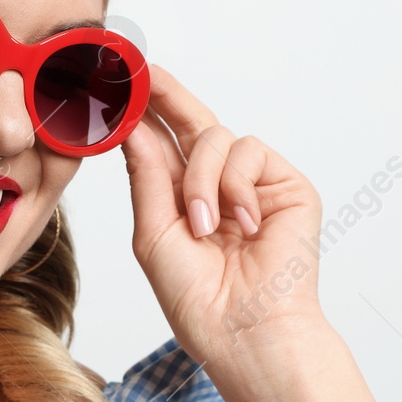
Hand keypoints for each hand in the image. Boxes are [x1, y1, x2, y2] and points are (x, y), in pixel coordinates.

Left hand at [119, 63, 328, 369]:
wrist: (245, 330)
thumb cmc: (197, 298)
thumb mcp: (154, 233)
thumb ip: (146, 177)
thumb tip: (133, 125)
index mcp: (181, 197)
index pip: (160, 142)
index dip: (141, 112)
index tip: (116, 81)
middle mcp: (216, 185)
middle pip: (191, 122)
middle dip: (166, 95)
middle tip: (144, 71)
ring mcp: (252, 183)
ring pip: (216, 138)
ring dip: (202, 180)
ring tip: (205, 227)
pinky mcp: (285, 185)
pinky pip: (249, 152)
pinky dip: (236, 187)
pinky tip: (242, 225)